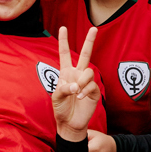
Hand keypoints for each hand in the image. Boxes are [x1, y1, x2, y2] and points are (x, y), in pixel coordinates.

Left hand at [51, 23, 100, 139]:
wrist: (69, 123)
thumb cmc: (60, 109)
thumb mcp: (56, 97)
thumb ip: (64, 88)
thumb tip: (77, 85)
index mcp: (66, 73)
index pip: (64, 54)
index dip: (63, 41)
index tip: (63, 28)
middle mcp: (77, 75)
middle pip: (85, 54)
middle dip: (89, 41)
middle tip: (94, 29)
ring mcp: (86, 82)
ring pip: (89, 71)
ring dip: (82, 81)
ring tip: (76, 92)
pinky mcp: (94, 91)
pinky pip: (92, 85)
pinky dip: (85, 91)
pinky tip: (80, 97)